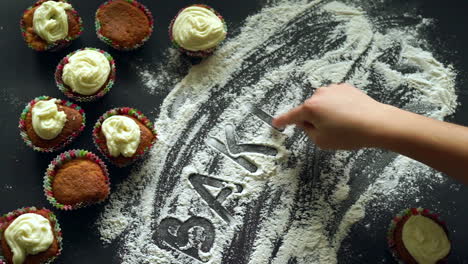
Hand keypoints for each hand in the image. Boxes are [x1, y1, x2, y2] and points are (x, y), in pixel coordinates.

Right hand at [273, 83, 392, 149]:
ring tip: (343, 125)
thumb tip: (306, 123)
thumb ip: (308, 131)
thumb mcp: (321, 141)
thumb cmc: (349, 134)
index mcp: (310, 108)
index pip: (291, 116)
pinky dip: (337, 107)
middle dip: (313, 120)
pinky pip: (334, 99)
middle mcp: (319, 94)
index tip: (276, 123)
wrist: (377, 123)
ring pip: (322, 104)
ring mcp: (333, 89)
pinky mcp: (346, 88)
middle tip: (328, 133)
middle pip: (308, 109)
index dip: (282, 121)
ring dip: (326, 113)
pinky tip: (349, 116)